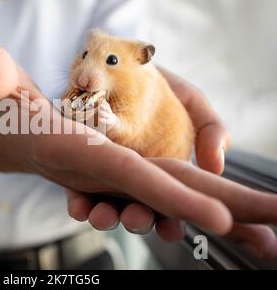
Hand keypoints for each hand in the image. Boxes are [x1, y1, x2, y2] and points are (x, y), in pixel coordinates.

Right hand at [0, 46, 276, 257]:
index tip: (222, 220)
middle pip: (169, 198)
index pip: (130, 177)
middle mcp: (106, 176)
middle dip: (221, 216)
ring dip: (219, 214)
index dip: (170, 196)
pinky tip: (231, 211)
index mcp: (82, 156)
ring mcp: (117, 178)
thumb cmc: (2, 113)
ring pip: (173, 198)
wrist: (8, 139)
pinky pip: (166, 188)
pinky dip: (199, 202)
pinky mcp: (121, 173)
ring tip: (271, 234)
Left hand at [68, 66, 276, 257]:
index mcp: (161, 170)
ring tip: (103, 215)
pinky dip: (78, 204)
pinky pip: (74, 192)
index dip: (169, 222)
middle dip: (137, 220)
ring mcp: (101, 174)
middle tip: (136, 218)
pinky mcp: (75, 166)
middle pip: (135, 210)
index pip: (166, 206)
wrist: (108, 62)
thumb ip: (210, 130)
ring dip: (105, 217)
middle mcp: (131, 177)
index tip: (170, 228)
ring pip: (104, 206)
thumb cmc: (152, 83)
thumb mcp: (190, 101)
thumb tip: (216, 168)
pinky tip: (79, 207)